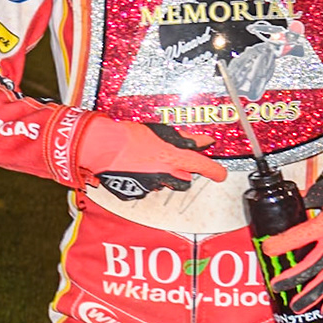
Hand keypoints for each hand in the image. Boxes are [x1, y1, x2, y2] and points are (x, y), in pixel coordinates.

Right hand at [76, 117, 227, 198]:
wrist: (102, 146)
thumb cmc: (128, 135)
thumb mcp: (161, 131)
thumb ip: (185, 138)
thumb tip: (204, 140)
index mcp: (175, 159)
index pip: (206, 168)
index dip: (216, 171)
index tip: (220, 173)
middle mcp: (167, 175)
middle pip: (185, 180)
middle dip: (181, 172)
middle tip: (171, 160)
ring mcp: (152, 186)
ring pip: (165, 184)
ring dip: (162, 176)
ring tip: (148, 161)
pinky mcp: (136, 192)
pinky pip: (146, 188)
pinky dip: (143, 180)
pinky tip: (135, 168)